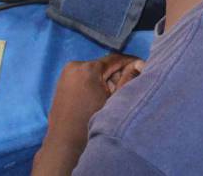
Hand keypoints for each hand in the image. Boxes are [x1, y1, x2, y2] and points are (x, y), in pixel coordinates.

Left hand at [34, 54, 144, 174]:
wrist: (66, 144)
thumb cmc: (92, 123)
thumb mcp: (115, 100)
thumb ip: (129, 79)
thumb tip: (139, 64)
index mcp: (88, 69)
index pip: (115, 58)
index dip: (130, 63)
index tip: (141, 67)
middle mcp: (74, 66)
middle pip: (104, 65)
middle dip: (117, 75)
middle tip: (127, 88)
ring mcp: (66, 74)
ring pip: (94, 72)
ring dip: (105, 81)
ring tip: (112, 97)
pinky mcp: (61, 83)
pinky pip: (83, 78)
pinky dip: (93, 84)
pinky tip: (99, 99)